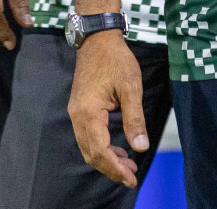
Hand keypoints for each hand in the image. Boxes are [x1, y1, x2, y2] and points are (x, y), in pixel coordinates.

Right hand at [69, 30, 150, 186]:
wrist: (97, 39)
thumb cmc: (116, 60)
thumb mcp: (131, 87)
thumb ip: (134, 119)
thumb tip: (140, 148)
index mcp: (89, 113)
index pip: (100, 151)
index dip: (116, 169)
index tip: (132, 178)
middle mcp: (77, 117)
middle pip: (91, 154)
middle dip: (111, 168)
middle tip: (132, 175)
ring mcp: (76, 113)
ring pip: (88, 147)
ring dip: (106, 159)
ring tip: (128, 165)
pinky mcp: (79, 109)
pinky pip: (87, 137)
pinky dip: (101, 147)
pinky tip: (117, 149)